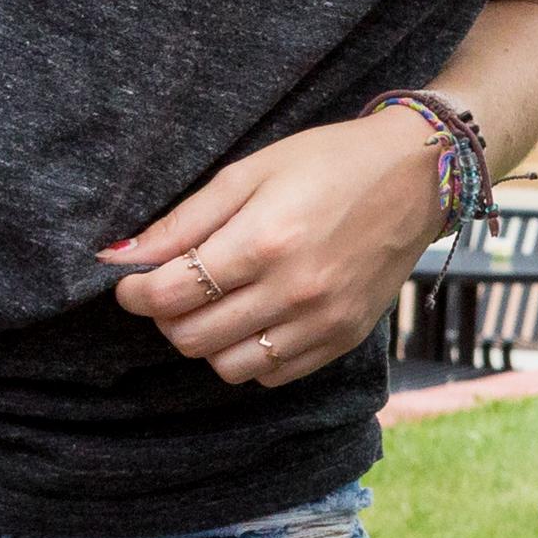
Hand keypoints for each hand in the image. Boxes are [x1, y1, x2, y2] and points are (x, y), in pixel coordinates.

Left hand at [104, 112, 442, 387]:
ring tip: (215, 305)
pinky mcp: (345, 338)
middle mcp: (295, 290)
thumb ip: (183, 221)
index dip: (135, 293)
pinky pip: (273, 375)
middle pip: (192, 337)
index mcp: (265, 241)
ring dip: (207, 341)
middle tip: (174, 289)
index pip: (171, 293)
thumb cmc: (329, 163)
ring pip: (229, 366)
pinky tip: (255, 319)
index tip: (132, 283)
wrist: (419, 176)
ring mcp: (323, 321)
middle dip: (167, 317)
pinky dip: (250, 356)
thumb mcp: (249, 173)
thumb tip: (118, 257)